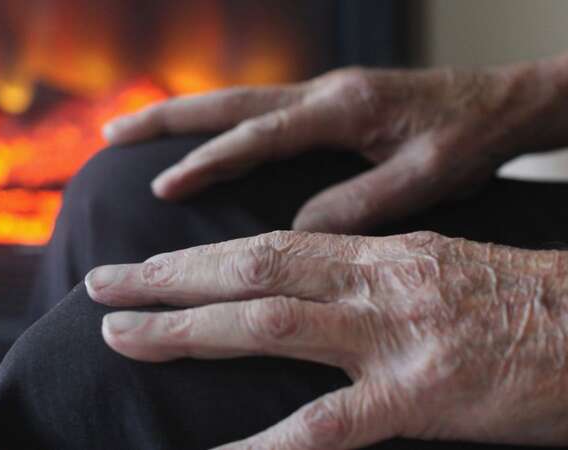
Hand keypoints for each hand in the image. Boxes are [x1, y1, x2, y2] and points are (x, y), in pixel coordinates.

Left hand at [85, 231, 567, 448]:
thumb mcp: (427, 267)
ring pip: (269, 327)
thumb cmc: (512, 300)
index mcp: (375, 252)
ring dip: (188, 333)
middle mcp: (373, 284)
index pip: (264, 245)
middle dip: (166, 281)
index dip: (193, 256)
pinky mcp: (421, 399)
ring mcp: (394, 339)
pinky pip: (327, 426)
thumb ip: (359, 273)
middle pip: (248, 272)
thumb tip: (294, 282)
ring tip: (124, 338)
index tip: (139, 265)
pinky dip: (264, 446)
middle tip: (99, 289)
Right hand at [103, 62, 566, 232]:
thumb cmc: (470, 138)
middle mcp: (323, 92)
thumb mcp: (426, 177)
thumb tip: (297, 231)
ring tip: (129, 132)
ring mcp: (321, 95)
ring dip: (181, 116)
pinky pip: (256, 113)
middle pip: (229, 102)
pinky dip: (216, 125)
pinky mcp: (325, 104)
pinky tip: (195, 141)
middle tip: (110, 135)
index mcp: (344, 107)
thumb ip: (361, 202)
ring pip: (236, 102)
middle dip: (166, 119)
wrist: (501, 102)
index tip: (162, 188)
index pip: (260, 135)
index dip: (209, 162)